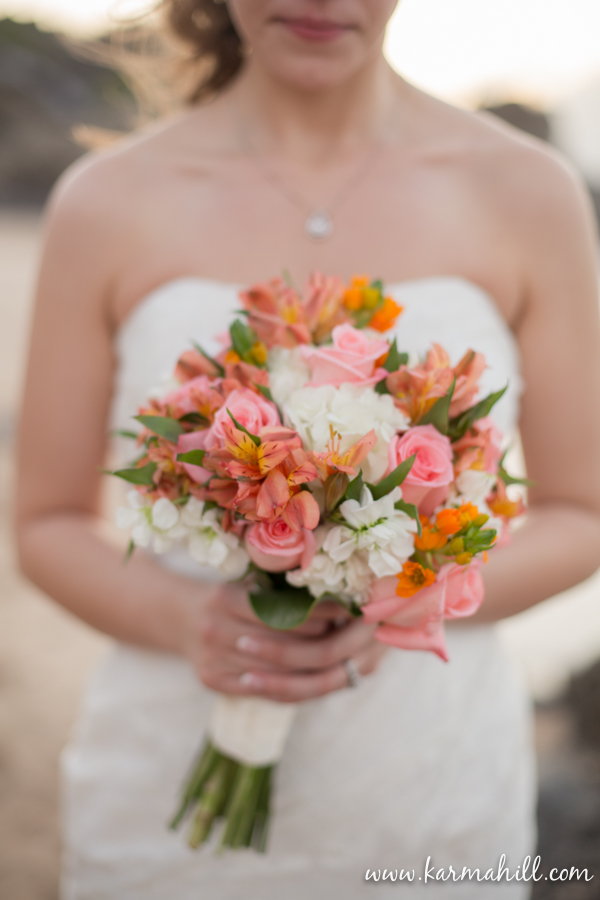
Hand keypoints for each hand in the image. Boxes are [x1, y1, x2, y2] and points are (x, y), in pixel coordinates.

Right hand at [178, 583, 387, 702]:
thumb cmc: (225, 596)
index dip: (316, 615)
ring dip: (309, 665)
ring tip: (340, 656)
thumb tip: (333, 592)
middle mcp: (216, 630)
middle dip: (318, 641)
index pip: (281, 613)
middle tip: (352, 637)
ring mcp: (212, 659)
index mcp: (225, 599)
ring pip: (272, 670)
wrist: (178, 618)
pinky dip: (287, 683)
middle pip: (278, 644)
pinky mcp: (212, 681)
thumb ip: (280, 591)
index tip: (346, 611)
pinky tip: (311, 675)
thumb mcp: (246, 583)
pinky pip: (258, 689)